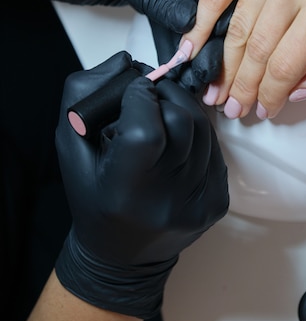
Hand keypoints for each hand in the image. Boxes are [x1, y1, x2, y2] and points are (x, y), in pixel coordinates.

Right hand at [55, 52, 228, 318]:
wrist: (122, 258)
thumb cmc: (93, 197)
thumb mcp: (71, 146)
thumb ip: (83, 96)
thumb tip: (125, 62)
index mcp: (126, 191)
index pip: (147, 129)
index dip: (141, 98)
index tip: (134, 91)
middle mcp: (167, 200)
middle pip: (182, 121)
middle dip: (166, 96)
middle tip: (151, 95)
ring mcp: (198, 203)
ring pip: (203, 129)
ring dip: (183, 109)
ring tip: (163, 113)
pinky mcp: (218, 202)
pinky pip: (214, 148)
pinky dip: (197, 133)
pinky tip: (177, 140)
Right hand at [184, 0, 305, 118]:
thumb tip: (296, 92)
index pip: (285, 66)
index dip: (269, 96)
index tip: (262, 109)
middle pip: (256, 50)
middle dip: (241, 87)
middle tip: (232, 107)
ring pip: (236, 27)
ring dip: (223, 64)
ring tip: (215, 88)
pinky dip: (201, 22)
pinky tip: (192, 45)